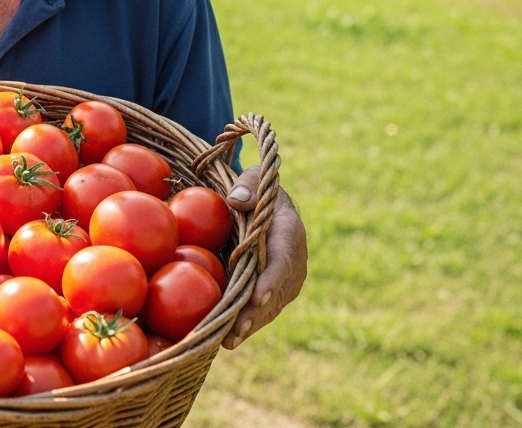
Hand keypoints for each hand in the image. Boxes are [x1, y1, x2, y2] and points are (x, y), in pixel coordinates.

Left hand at [220, 164, 306, 349]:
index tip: (258, 295)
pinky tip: (227, 340)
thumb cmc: (259, 190)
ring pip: (270, 307)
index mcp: (289, 233)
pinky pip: (263, 310)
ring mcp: (287, 280)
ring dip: (251, 325)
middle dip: (257, 312)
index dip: (271, 279)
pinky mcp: (276, 291)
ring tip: (229, 342)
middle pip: (276, 291)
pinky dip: (248, 324)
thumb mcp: (255, 179)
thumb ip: (247, 186)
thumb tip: (236, 201)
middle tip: (237, 329)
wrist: (273, 207)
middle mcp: (294, 261)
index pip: (282, 260)